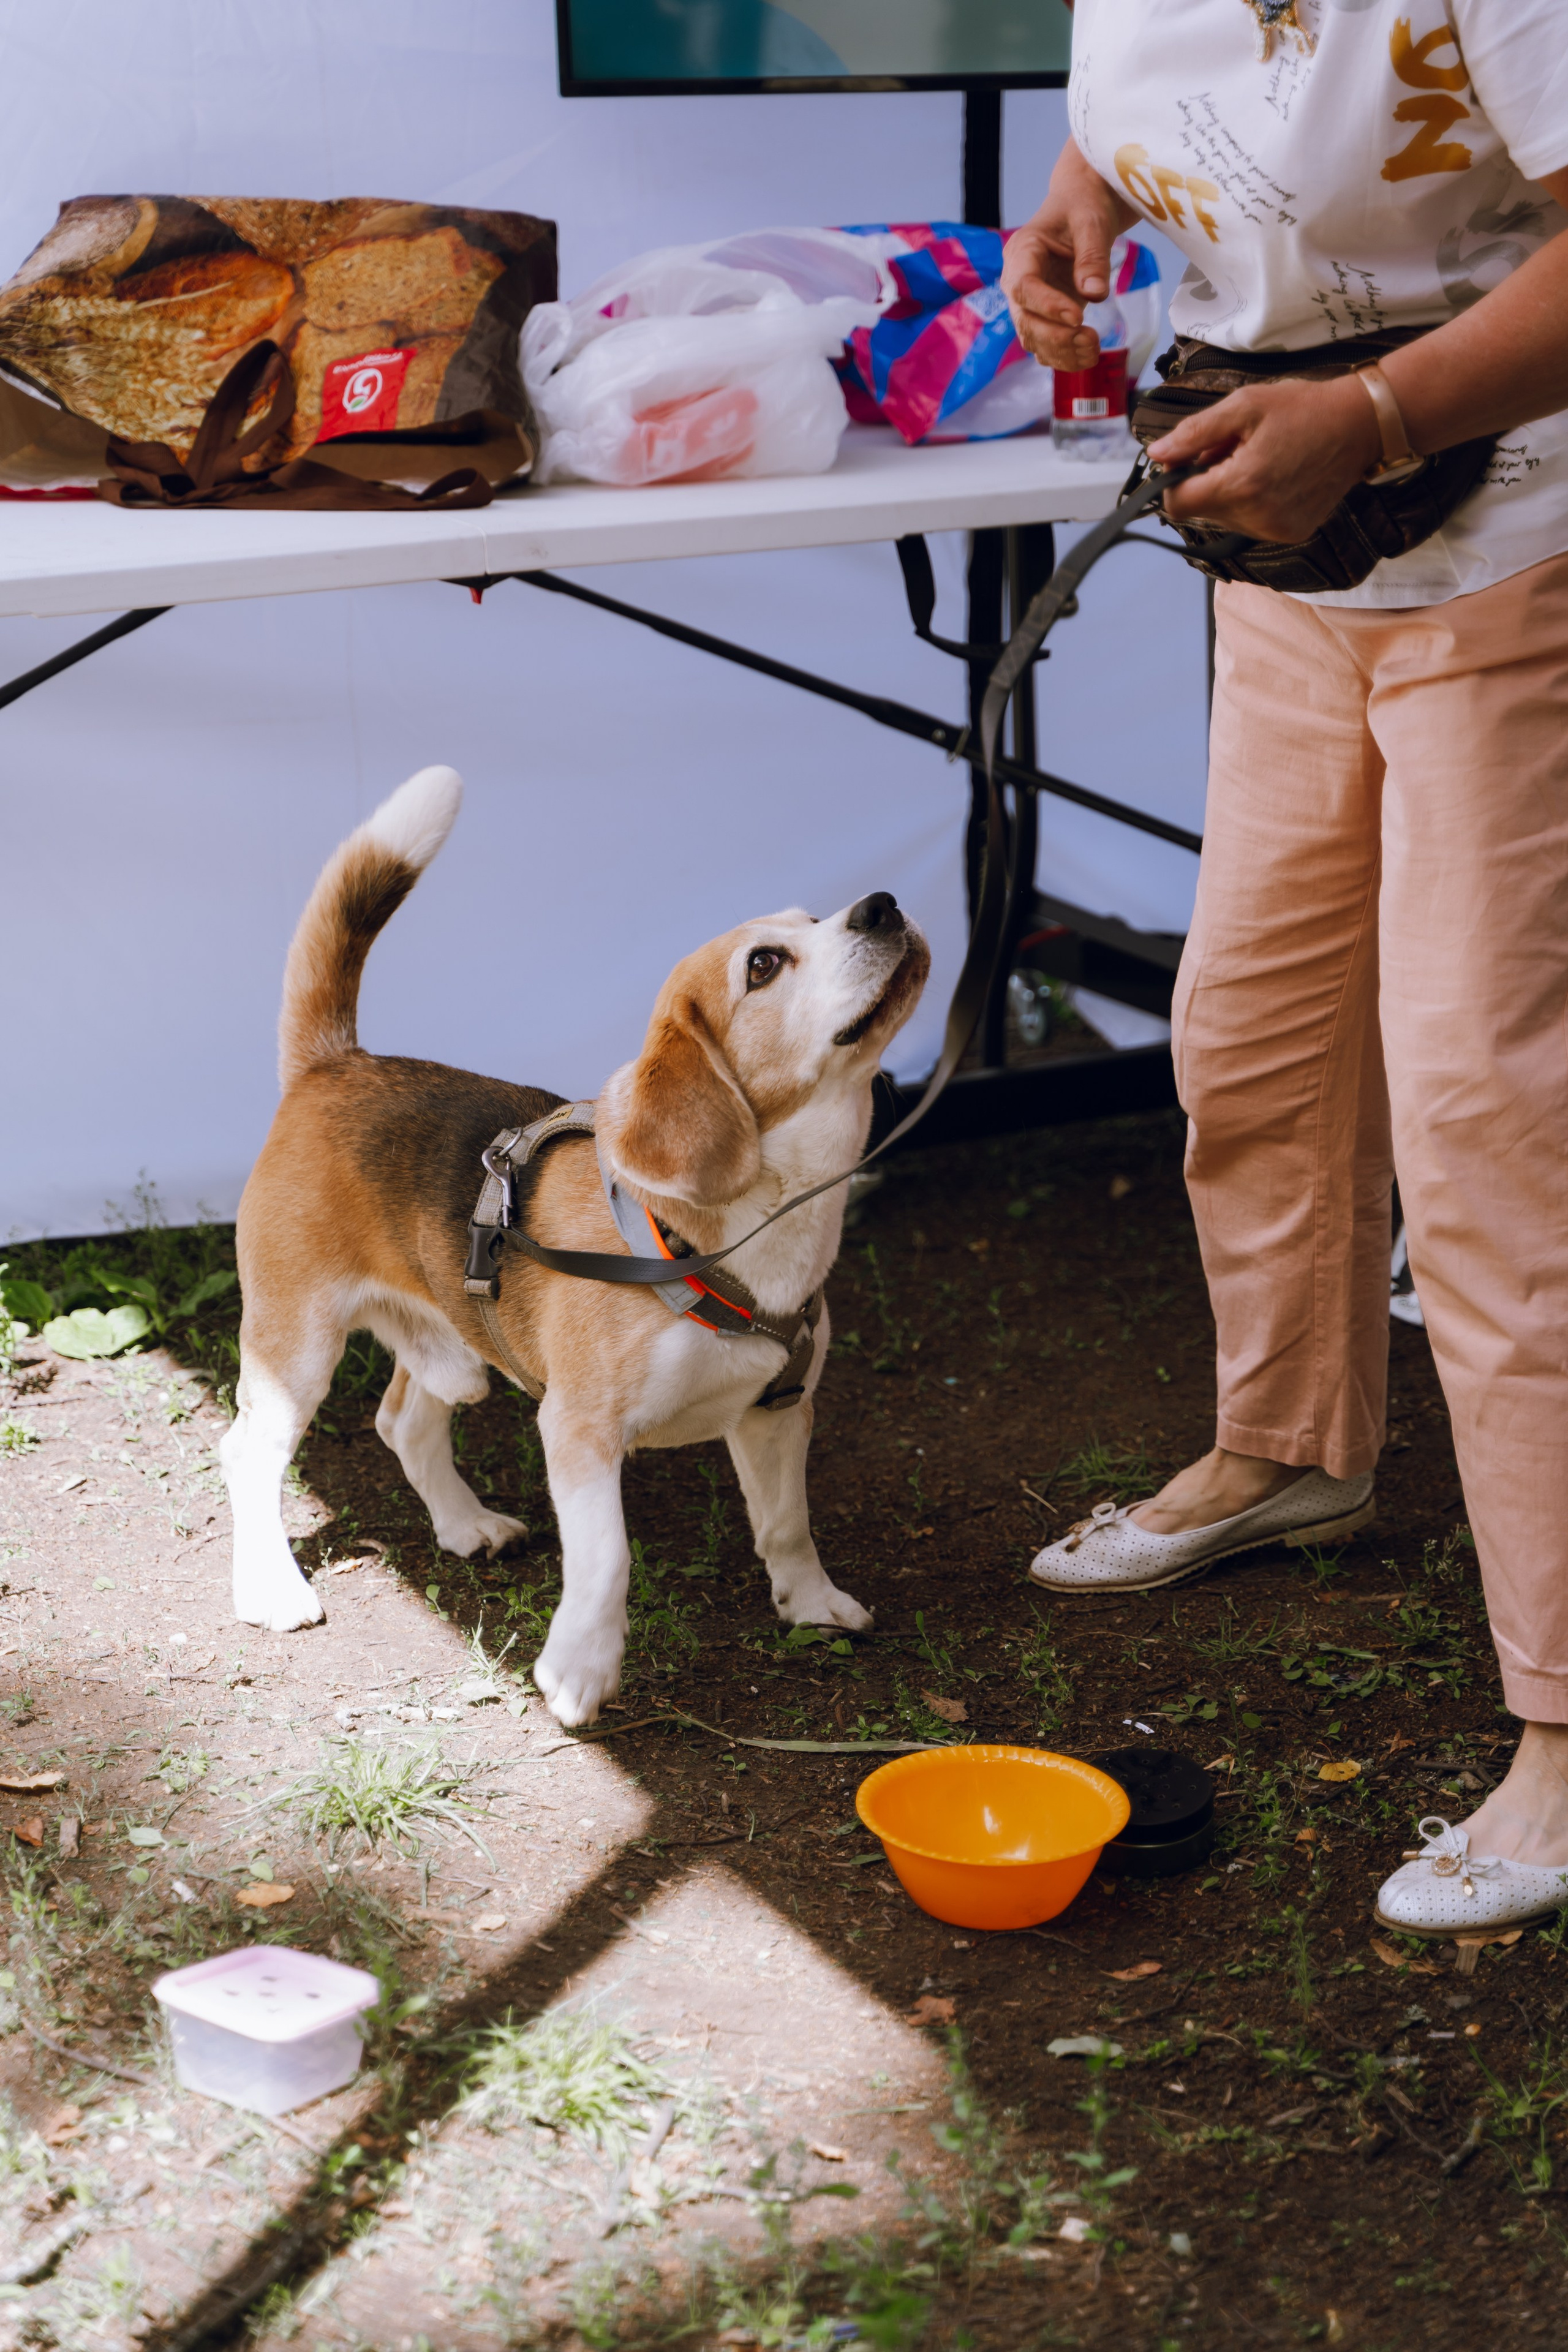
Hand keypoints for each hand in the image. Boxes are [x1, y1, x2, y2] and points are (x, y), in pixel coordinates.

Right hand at [1002, 139, 1137, 370]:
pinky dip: (1064, 358)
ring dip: (1062, 352)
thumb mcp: (1092, 223)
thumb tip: (1095, 295)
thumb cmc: (1083, 207)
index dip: (1047, 306)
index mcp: (1022, 251)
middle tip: (1091, 339)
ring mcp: (1028, 302)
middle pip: (1025, 320)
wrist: (1081, 207)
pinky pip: (1045, 346)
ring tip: (1094, 350)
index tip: (1079, 317)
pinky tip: (1088, 356)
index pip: (1024, 287)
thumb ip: (1093, 257)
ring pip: (1033, 339)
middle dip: (1056, 337)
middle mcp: (1017, 280)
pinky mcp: (1042, 316)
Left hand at [1150, 373, 1383, 542]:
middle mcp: (1257, 518)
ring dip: (1228, 490)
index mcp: (1242, 486)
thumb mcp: (1244, 406)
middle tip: (1233, 446)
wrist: (1361, 425)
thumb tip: (1156, 454)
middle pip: (1200, 510)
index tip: (1185, 455)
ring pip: (1224, 518)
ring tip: (1257, 457)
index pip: (1178, 503)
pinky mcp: (1290, 533)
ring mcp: (1275, 531)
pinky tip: (1273, 475)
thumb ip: (1194, 433)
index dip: (1172, 479)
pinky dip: (1251, 502)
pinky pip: (1250, 523)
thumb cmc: (1304, 408)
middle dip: (1206, 479)